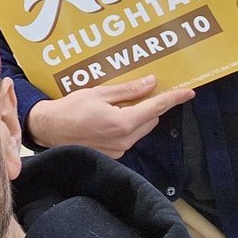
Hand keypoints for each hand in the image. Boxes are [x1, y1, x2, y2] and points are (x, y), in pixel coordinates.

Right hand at [26, 75, 194, 158]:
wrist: (49, 129)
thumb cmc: (69, 108)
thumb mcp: (98, 93)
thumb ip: (127, 90)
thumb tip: (151, 83)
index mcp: (122, 122)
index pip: (155, 108)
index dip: (173, 99)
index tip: (188, 92)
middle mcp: (125, 139)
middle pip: (150, 120)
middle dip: (149, 106)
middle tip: (139, 93)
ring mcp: (119, 149)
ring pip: (140, 129)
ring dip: (138, 116)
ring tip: (118, 105)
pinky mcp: (113, 154)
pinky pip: (129, 137)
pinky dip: (126, 126)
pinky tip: (108, 118)